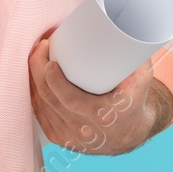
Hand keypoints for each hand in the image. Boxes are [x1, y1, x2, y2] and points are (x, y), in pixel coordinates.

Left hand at [27, 29, 171, 154]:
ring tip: (36, 56)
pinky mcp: (60, 138)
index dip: (53, 78)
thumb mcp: (140, 82)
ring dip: (33, 79)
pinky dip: (34, 94)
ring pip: (41, 104)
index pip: (69, 98)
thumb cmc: (133, 103)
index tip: (50, 58)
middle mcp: (83, 131)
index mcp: (102, 117)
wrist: (130, 134)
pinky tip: (32, 78)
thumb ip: (137, 59)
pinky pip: (40, 114)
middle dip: (38, 69)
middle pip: (49, 97)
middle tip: (41, 47)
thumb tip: (128, 33)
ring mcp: (69, 136)